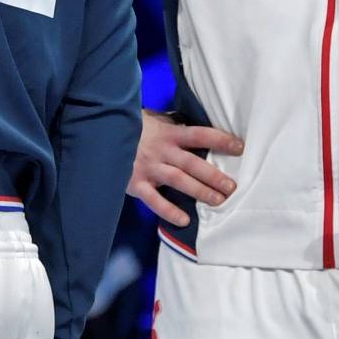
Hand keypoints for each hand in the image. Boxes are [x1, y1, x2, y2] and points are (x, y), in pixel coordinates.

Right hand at [126, 110, 242, 225]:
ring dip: (200, 191)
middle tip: (232, 187)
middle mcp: (160, 151)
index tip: (239, 147)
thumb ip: (170, 123)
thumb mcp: (151, 119)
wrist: (99, 133)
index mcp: (167, 133)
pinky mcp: (135, 183)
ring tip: (218, 201)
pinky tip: (184, 220)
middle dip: (213, 175)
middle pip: (192, 163)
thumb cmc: (130, 126)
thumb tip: (194, 120)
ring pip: (179, 181)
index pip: (199, 134)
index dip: (220, 139)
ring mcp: (148, 167)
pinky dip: (169, 211)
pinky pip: (154, 200)